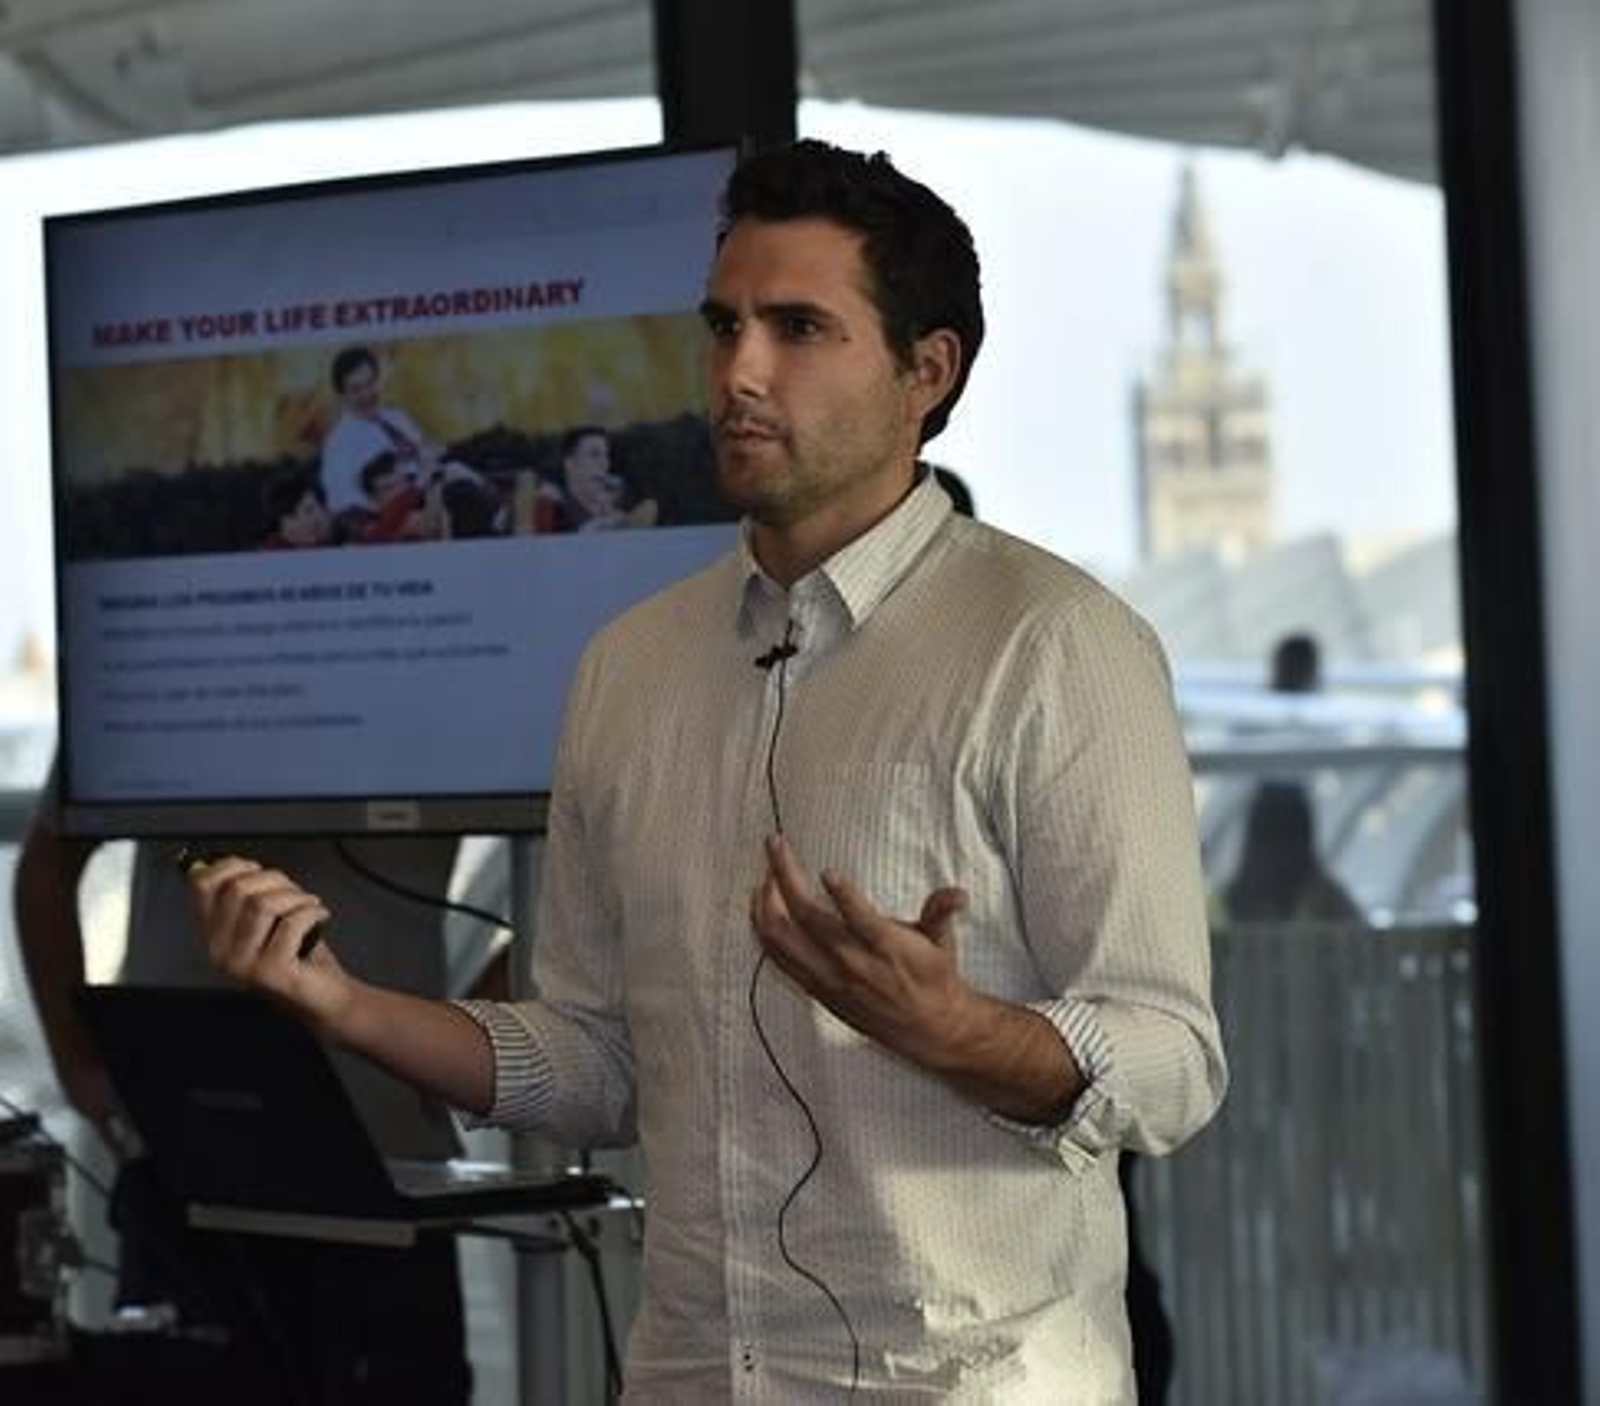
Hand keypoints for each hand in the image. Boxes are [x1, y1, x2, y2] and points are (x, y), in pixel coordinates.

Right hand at [185, 856, 352, 1038]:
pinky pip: (292, 922)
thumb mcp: (265, 920)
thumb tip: (233, 862)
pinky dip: (313, 911)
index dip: (231, 866)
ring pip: (263, 903)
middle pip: (238, 889)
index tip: (255, 868)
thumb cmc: (297, 954)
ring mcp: (244, 964)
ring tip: (308, 905)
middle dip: (275, 880)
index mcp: (214, 935)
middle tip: (294, 892)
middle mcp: (221, 952)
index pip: (203, 887)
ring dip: (295, 896)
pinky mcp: (271, 971)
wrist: (322, 997)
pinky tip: (319, 917)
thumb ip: (247, 894)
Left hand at [749, 834, 972, 1066]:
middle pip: (807, 920)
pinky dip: (763, 929)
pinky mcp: (815, 989)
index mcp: (886, 949)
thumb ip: (941, 912)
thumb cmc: (932, 977)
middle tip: (775, 845)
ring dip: (766, 902)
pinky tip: (760, 906)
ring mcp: (828, 978)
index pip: (861, 922)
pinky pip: (777, 957)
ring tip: (765, 872)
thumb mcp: (942, 942)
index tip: (828, 871)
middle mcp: (852, 965)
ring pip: (781, 939)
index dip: (845, 897)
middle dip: (784, 877)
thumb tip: (958, 894)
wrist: (928, 1029)